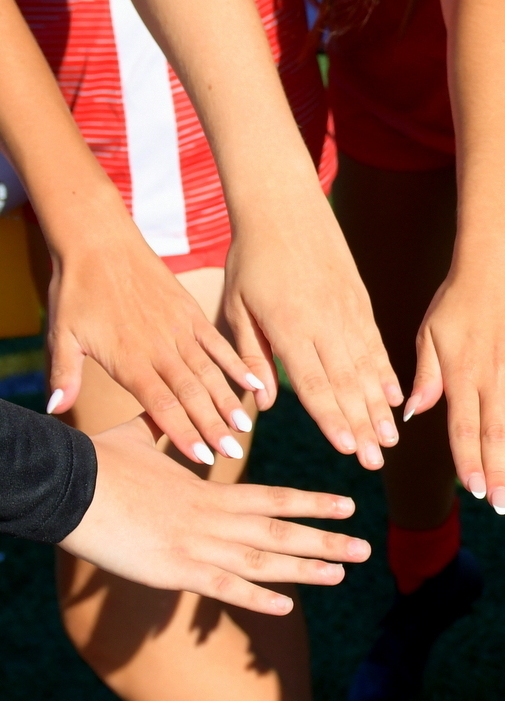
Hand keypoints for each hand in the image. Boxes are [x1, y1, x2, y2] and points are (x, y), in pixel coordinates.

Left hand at [46, 225, 260, 464]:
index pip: (162, 405)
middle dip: (213, 426)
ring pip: (208, 373)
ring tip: (245, 426)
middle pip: (191, 395)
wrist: (99, 242)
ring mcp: (179, 330)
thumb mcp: (60, 334)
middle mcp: (159, 349)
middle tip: (233, 452)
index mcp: (128, 359)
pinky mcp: (190, 313)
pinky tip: (255, 382)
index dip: (184, 433)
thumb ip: (63, 374)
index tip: (203, 458)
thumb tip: (54, 410)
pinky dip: (237, 363)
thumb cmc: (76, 289)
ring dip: (228, 401)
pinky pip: (218, 343)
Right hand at [59, 415, 370, 613]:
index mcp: (212, 491)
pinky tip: (286, 607)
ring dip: (305, 569)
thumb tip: (179, 411)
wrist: (68, 484)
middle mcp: (215, 518)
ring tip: (342, 573)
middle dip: (326, 540)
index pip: (277, 497)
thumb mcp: (141, 438)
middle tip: (366, 548)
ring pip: (263, 559)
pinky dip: (256, 597)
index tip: (348, 506)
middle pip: (282, 531)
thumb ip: (170, 430)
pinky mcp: (174, 569)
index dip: (314, 503)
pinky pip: (223, 587)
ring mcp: (198, 545)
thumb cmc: (101, 461)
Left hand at [223, 202, 402, 469]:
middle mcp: (324, 323)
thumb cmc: (251, 258)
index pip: (314, 384)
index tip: (346, 449)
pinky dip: (386, 373)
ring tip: (391, 438)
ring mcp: (347, 312)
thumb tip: (264, 404)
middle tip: (375, 461)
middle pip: (346, 384)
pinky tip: (395, 397)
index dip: (332, 419)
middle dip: (361, 426)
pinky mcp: (360, 300)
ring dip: (379, 407)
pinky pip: (376, 344)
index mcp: (290, 327)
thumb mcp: (237, 307)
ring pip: (366, 368)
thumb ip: (252, 356)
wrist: (284, 207)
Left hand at [404, 243, 504, 513]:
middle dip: (497, 471)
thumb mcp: (429, 333)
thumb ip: (426, 376)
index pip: (464, 426)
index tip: (473, 489)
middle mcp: (494, 373)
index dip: (469, 460)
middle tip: (500, 503)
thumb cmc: (457, 298)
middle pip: (496, 432)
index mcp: (461, 371)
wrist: (499, 259)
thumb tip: (412, 416)